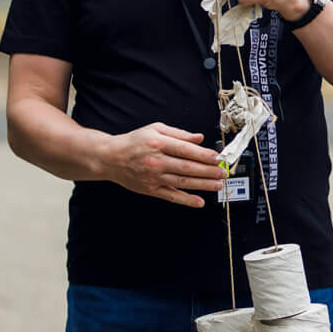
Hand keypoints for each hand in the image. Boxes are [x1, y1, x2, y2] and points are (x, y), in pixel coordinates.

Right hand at [102, 123, 225, 206]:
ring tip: (218, 185)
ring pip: (182, 182)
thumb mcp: (155, 129)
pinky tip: (199, 202)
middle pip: (187, 168)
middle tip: (223, 172)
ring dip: (202, 185)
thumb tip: (199, 138)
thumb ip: (179, 134)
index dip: (204, 155)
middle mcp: (156, 161)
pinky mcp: (150, 190)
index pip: (186, 150)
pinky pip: (171, 196)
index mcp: (158, 144)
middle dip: (208, 171)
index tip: (218, 158)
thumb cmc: (134, 142)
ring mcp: (153, 177)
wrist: (110, 158)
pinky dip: (186, 200)